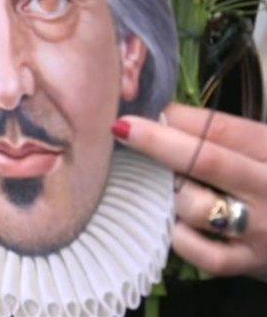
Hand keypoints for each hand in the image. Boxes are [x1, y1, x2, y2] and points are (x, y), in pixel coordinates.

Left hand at [115, 102, 266, 280]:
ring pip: (195, 207)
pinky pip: (198, 250)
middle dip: (158, 143)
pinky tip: (174, 224)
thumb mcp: (250, 150)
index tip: (136, 112)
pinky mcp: (246, 262)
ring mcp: (259, 230)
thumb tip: (158, 115)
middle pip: (207, 162)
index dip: (175, 118)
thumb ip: (213, 133)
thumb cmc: (260, 182)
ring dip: (169, 194)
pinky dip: (178, 235)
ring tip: (164, 189)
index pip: (221, 129)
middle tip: (121, 130)